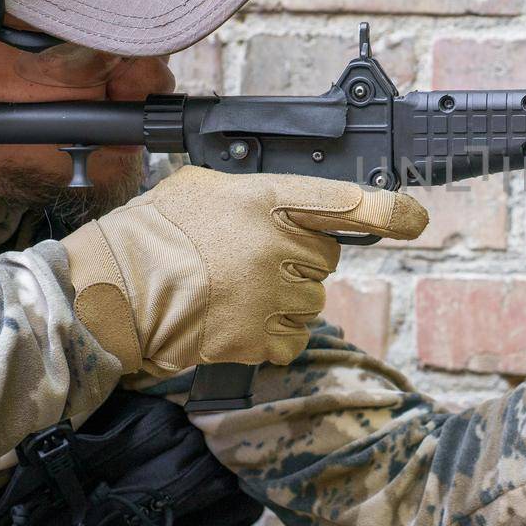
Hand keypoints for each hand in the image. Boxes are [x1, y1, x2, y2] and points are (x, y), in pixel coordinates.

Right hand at [62, 166, 427, 374]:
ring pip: (312, 299)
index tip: (415, 217)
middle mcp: (275, 244)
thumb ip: (254, 193)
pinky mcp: (259, 336)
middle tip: (249, 261)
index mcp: (264, 199)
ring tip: (233, 291)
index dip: (385, 210)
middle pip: (326, 257)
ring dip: (285, 298)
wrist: (110, 292)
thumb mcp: (202, 188)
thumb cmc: (149, 236)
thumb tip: (288, 206)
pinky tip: (237, 320)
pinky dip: (273, 335)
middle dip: (298, 260)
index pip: (342, 202)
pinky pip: (294, 337)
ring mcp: (269, 293)